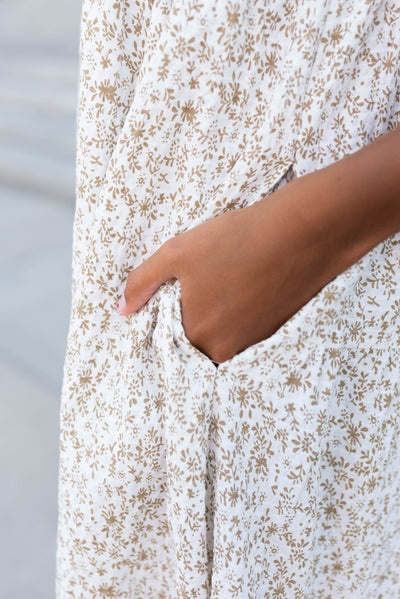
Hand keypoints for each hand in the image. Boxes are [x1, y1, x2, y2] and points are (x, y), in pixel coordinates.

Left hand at [115, 179, 336, 362]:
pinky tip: (246, 283)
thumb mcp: (177, 253)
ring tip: (226, 279)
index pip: (169, 339)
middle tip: (202, 282)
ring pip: (223, 334)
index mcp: (198, 335)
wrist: (302, 232)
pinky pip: (246, 328)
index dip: (169, 315)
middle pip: (198, 339)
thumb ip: (142, 283)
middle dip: (194, 316)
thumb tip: (121, 309)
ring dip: (219, 314)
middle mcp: (225, 348)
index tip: (176, 294)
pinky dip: (241, 311)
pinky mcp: (276, 329)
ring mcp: (254, 341)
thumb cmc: (235, 241)